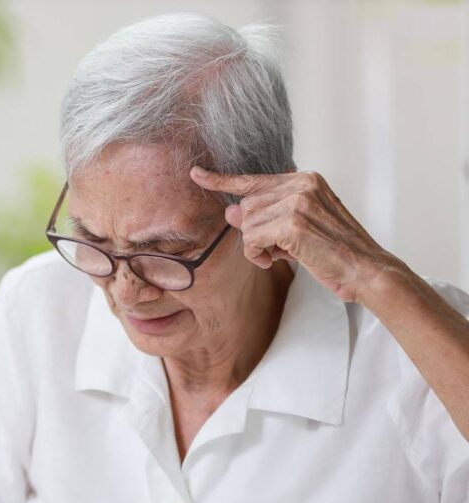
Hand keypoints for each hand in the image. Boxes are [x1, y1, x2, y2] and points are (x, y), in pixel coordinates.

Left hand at [189, 166, 402, 302]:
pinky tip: (275, 260)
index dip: (221, 180)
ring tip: (282, 254)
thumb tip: (230, 211)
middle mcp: (301, 184)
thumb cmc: (334, 252)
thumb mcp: (297, 229)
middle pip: (247, 207)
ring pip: (247, 225)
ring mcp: (298, 201)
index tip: (196, 174)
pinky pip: (252, 239)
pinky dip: (258, 255)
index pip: (254, 179)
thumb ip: (266, 216)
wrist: (366, 269)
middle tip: (277, 248)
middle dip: (254, 233)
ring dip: (257, 247)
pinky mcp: (293, 223)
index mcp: (305, 180)